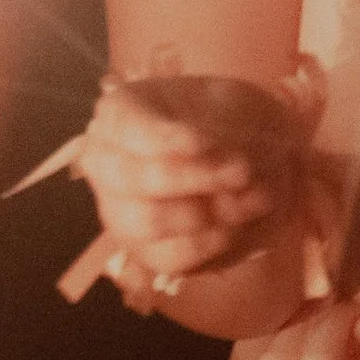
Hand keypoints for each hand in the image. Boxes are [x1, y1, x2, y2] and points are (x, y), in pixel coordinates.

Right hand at [76, 71, 300, 293]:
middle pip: (132, 177)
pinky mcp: (145, 250)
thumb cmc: (229, 118)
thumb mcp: (232, 103)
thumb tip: (234, 166)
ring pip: (146, 220)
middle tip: (243, 171)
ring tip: (253, 198)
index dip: (162, 139)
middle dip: (191, 177)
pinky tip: (239, 223)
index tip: (203, 143)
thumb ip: (229, 128)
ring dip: (203, 212)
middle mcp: (106, 161)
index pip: (125, 125)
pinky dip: (209, 241)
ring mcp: (119, 210)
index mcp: (120, 111)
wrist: (250, 160)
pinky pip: (170, 256)